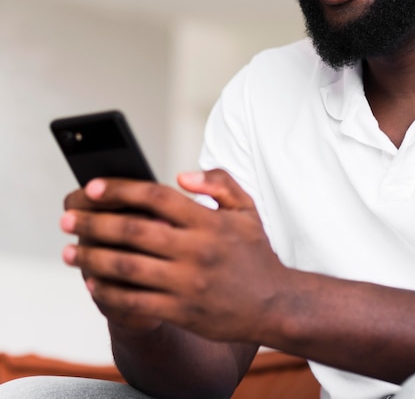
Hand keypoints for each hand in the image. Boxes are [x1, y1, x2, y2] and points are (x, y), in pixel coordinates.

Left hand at [61, 170, 286, 342]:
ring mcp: (187, 283)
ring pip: (127, 268)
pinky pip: (134, 302)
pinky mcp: (181, 312)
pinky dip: (107, 293)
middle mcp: (196, 250)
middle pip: (133, 231)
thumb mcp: (247, 208)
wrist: (274, 303)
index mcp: (209, 221)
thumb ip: (219, 182)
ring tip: (68, 250)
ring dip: (91, 257)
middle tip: (67, 218)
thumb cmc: (255, 252)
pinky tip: (92, 282)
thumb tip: (181, 175)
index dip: (122, 190)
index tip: (93, 187)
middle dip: (93, 223)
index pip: (157, 197)